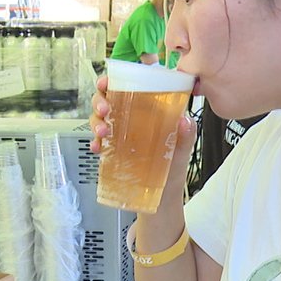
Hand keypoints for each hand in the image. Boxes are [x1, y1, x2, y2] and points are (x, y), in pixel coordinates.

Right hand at [89, 75, 196, 207]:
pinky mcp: (112, 152)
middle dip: (100, 100)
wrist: (162, 200)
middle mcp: (131, 119)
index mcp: (147, 111)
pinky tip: (97, 148)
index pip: (128, 87)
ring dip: (96, 121)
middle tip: (104, 109)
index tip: (107, 81)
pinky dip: (94, 142)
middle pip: (107, 99)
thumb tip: (184, 121)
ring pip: (99, 118)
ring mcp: (119, 135)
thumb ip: (186, 136)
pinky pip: (97, 141)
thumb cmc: (173, 170)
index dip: (113, 80)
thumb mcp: (182, 151)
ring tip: (103, 132)